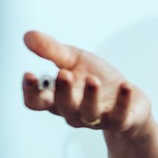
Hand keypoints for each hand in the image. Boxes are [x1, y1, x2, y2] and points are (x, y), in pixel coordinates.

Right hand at [21, 30, 150, 136]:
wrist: (130, 97)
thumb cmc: (96, 78)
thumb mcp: (74, 60)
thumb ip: (51, 50)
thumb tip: (27, 36)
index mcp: (57, 98)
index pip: (36, 101)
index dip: (31, 91)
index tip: (29, 74)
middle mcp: (74, 112)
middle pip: (62, 107)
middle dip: (62, 91)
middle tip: (64, 73)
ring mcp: (97, 118)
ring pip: (88, 113)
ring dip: (90, 97)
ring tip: (92, 79)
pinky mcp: (120, 121)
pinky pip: (120, 116)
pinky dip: (122, 102)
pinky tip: (125, 86)